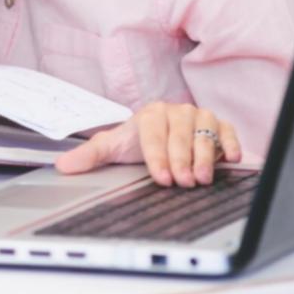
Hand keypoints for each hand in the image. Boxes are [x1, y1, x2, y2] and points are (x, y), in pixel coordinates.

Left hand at [56, 101, 241, 186]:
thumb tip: (62, 165)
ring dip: (206, 157)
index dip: (157, 155)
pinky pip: (229, 132)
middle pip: (181, 134)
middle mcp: (177, 112)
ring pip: (205, 134)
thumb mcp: (113, 148)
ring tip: (202, 178)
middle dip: (181, 159)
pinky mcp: (221, 125)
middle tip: (183, 182)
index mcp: (151, 114)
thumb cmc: (137, 143)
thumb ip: (89, 155)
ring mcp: (200, 117)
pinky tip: (232, 159)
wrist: (161, 136)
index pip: (153, 133)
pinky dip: (231, 144)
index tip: (161, 177)